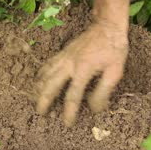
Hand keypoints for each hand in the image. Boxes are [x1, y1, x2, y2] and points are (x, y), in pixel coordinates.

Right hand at [36, 0, 128, 125]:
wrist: (107, 26)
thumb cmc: (114, 49)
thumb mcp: (115, 71)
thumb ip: (104, 91)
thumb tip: (95, 109)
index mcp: (83, 69)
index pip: (73, 95)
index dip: (69, 111)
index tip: (67, 123)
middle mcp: (70, 64)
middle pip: (51, 85)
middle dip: (44, 100)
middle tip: (41, 113)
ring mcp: (64, 57)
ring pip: (46, 74)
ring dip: (39, 89)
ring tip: (35, 100)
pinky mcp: (62, 53)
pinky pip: (47, 65)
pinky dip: (40, 75)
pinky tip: (38, 82)